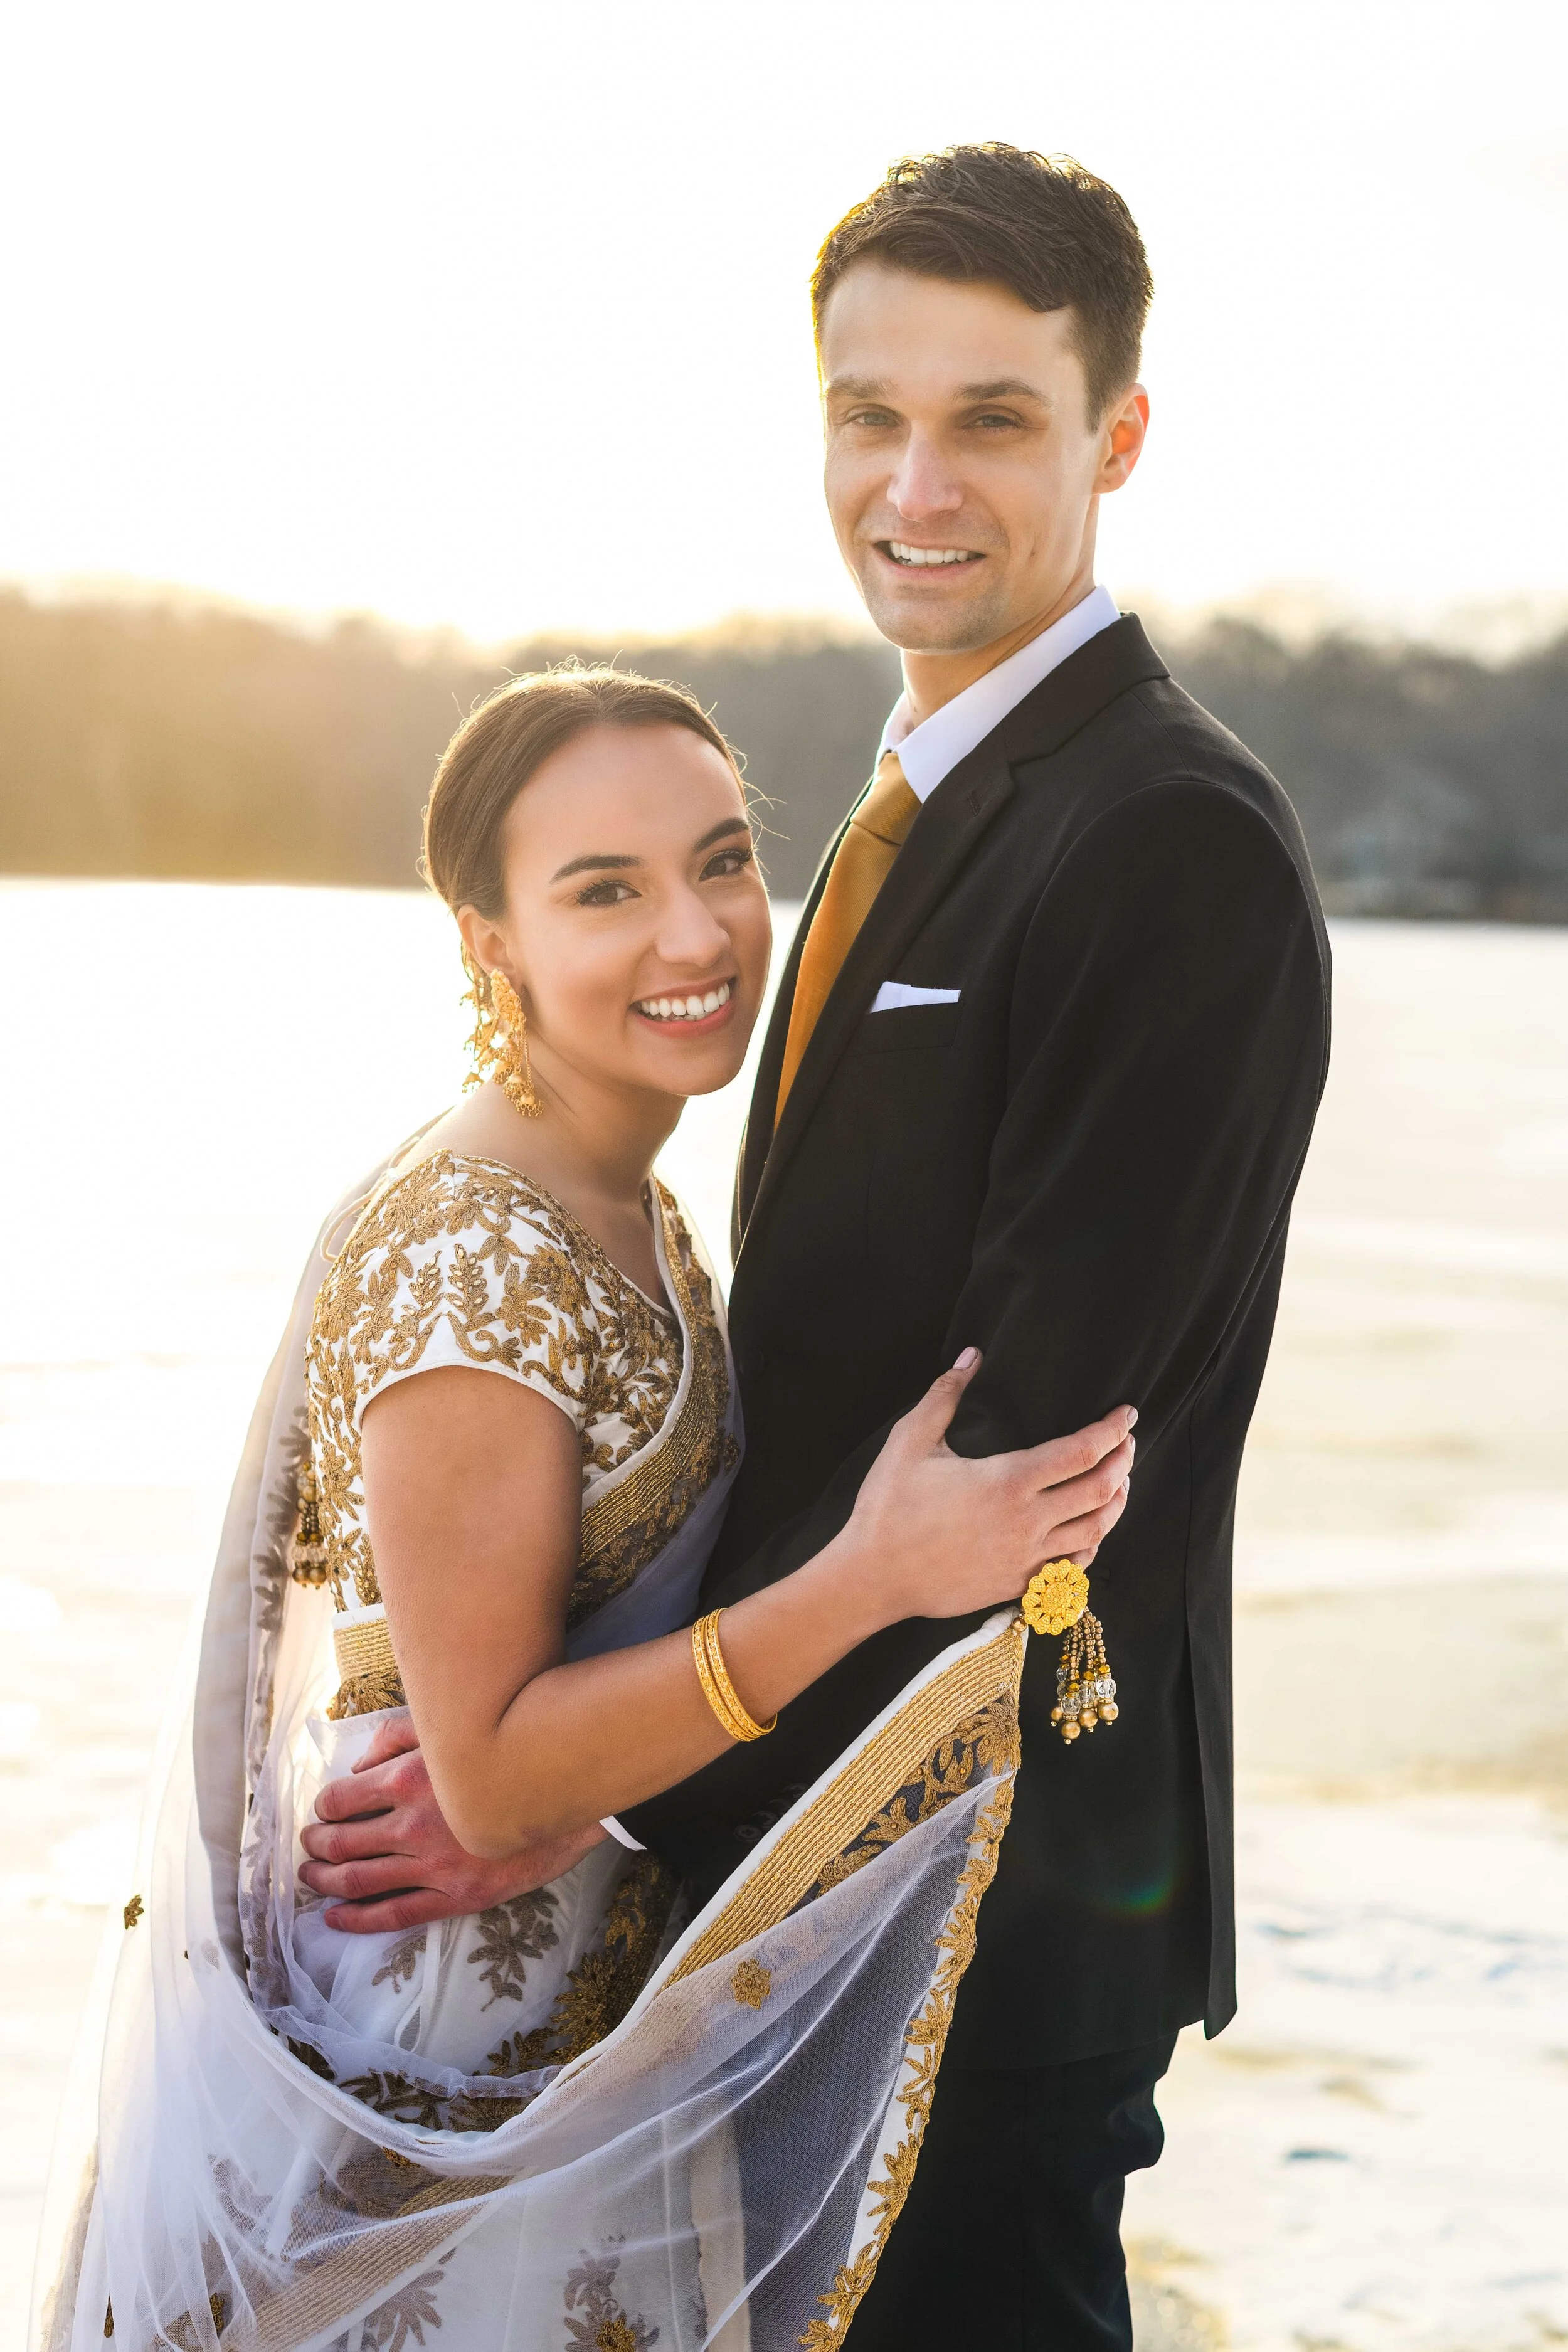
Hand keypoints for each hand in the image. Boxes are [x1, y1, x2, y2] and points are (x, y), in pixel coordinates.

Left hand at [298, 1709, 607, 1933]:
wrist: (564, 1791)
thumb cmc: (503, 1751)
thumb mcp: (446, 1728)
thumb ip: (395, 1737)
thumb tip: (356, 1766)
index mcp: (406, 1779)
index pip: (339, 1800)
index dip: (322, 1807)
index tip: (321, 1810)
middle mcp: (412, 1826)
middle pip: (342, 1843)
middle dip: (316, 1845)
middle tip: (307, 1845)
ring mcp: (433, 1866)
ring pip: (359, 1881)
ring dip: (325, 1881)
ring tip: (309, 1877)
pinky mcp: (456, 1897)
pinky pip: (394, 1914)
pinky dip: (357, 1920)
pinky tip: (335, 1918)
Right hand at [846, 1351, 1134, 1622]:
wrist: (873, 1578)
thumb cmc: (889, 1507)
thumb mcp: (911, 1441)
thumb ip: (945, 1394)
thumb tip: (972, 1356)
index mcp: (1008, 1481)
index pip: (1082, 1452)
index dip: (1111, 1430)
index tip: (1126, 1414)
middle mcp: (1028, 1522)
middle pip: (1101, 1489)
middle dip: (1124, 1461)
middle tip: (1127, 1442)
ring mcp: (1027, 1559)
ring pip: (1096, 1530)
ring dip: (1117, 1502)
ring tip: (1122, 1481)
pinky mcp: (1018, 1585)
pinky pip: (1074, 1566)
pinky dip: (1092, 1543)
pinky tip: (1091, 1529)